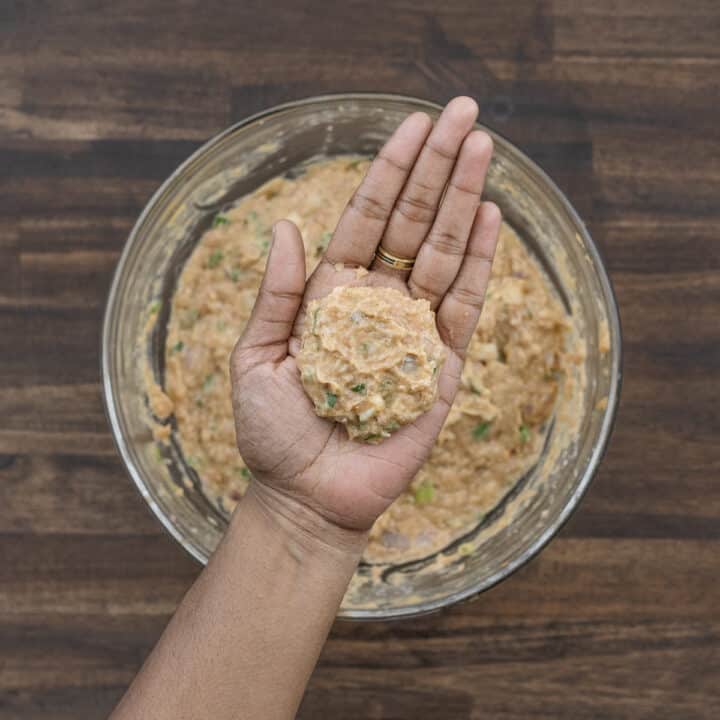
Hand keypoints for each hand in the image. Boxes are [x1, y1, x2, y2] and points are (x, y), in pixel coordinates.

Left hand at [230, 97, 500, 537]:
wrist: (309, 495)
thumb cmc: (275, 432)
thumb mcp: (258, 356)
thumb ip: (279, 294)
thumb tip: (287, 226)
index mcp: (333, 294)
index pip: (367, 218)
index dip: (388, 172)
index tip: (414, 125)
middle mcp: (377, 302)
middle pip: (411, 223)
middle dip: (436, 168)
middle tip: (465, 113)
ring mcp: (414, 330)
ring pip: (443, 253)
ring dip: (463, 200)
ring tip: (483, 147)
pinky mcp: (442, 365)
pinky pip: (464, 306)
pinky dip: (477, 261)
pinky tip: (489, 215)